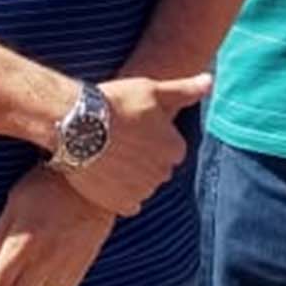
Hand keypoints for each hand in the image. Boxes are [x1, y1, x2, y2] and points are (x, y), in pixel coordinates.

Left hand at [0, 166, 115, 285]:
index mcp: (22, 243)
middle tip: (10, 274)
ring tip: (32, 269)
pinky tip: (52, 267)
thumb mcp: (15, 201)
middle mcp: (43, 259)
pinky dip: (54, 283)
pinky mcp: (84, 263)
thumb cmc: (48, 184)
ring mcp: (65, 263)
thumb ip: (0, 234)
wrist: (92, 178)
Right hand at [59, 73, 209, 215]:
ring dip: (130, 176)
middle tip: (119, 140)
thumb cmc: (115, 103)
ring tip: (106, 154)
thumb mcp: (152, 89)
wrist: (76, 125)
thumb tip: (209, 81)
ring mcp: (142, 190)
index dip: (152, 138)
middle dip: (143, 158)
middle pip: (156, 168)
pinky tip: (104, 175)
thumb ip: (184, 90)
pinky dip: (118, 193)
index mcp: (174, 149)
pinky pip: (126, 203)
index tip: (134, 128)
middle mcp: (163, 173)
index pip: (170, 149)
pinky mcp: (120, 204)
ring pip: (141, 185)